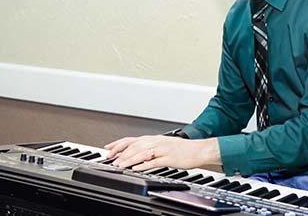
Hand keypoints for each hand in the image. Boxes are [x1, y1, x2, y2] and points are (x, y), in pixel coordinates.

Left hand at [104, 135, 220, 171]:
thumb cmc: (183, 149)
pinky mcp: (169, 158)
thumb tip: (136, 153)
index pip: (132, 139)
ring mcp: (163, 149)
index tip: (108, 148)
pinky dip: (144, 165)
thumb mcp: (163, 145)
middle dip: (121, 153)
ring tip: (120, 164)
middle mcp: (156, 142)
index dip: (119, 143)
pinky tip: (137, 168)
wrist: (199, 150)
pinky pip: (154, 161)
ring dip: (129, 159)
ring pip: (142, 152)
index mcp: (154, 139)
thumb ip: (150, 148)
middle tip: (111, 160)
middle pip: (135, 146)